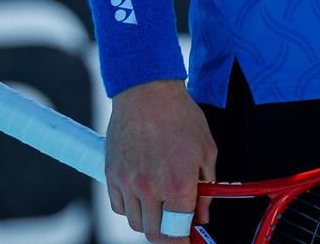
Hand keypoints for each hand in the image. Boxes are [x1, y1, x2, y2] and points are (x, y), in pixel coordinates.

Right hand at [104, 78, 216, 240]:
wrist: (147, 90)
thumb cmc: (180, 116)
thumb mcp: (207, 150)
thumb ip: (207, 188)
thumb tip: (202, 215)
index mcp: (178, 184)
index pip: (178, 231)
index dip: (185, 239)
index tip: (188, 238)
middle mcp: (150, 187)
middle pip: (154, 233)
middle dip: (168, 236)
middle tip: (175, 228)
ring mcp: (128, 182)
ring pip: (135, 222)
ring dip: (149, 221)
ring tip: (160, 206)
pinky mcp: (112, 174)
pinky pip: (119, 206)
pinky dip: (130, 207)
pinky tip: (142, 194)